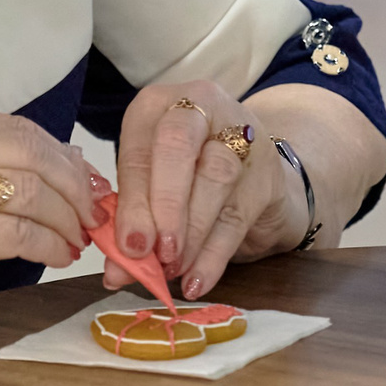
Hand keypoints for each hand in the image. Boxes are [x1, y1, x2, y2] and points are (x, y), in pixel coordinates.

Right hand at [0, 106, 96, 357]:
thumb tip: (66, 166)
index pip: (16, 128)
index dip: (62, 157)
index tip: (87, 183)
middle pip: (30, 152)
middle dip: (73, 185)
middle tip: (91, 214)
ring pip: (30, 191)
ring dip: (65, 219)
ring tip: (75, 239)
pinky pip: (18, 232)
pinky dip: (49, 245)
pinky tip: (56, 255)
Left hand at [109, 80, 302, 300]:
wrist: (251, 175)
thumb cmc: (186, 175)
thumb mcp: (151, 185)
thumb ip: (133, 220)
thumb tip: (118, 271)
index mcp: (157, 105)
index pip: (139, 149)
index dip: (133, 201)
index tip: (129, 245)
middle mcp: (201, 110)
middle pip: (178, 147)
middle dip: (164, 204)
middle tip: (156, 251)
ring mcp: (241, 138)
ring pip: (215, 179)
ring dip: (191, 233)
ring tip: (173, 268)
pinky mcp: (266, 176)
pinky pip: (238, 216)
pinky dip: (214, 255)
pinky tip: (198, 280)